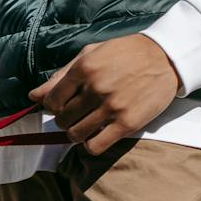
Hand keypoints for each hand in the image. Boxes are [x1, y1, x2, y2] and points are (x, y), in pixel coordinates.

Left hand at [30, 34, 181, 156]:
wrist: (166, 57)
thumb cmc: (125, 54)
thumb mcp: (91, 55)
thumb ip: (61, 76)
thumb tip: (33, 96)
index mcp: (84, 68)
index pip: (51, 101)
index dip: (53, 107)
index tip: (63, 105)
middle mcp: (95, 88)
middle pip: (62, 119)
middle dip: (65, 120)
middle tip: (78, 114)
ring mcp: (111, 107)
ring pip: (75, 135)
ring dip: (76, 133)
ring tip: (87, 124)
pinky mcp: (127, 123)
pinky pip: (95, 146)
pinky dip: (90, 145)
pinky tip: (97, 134)